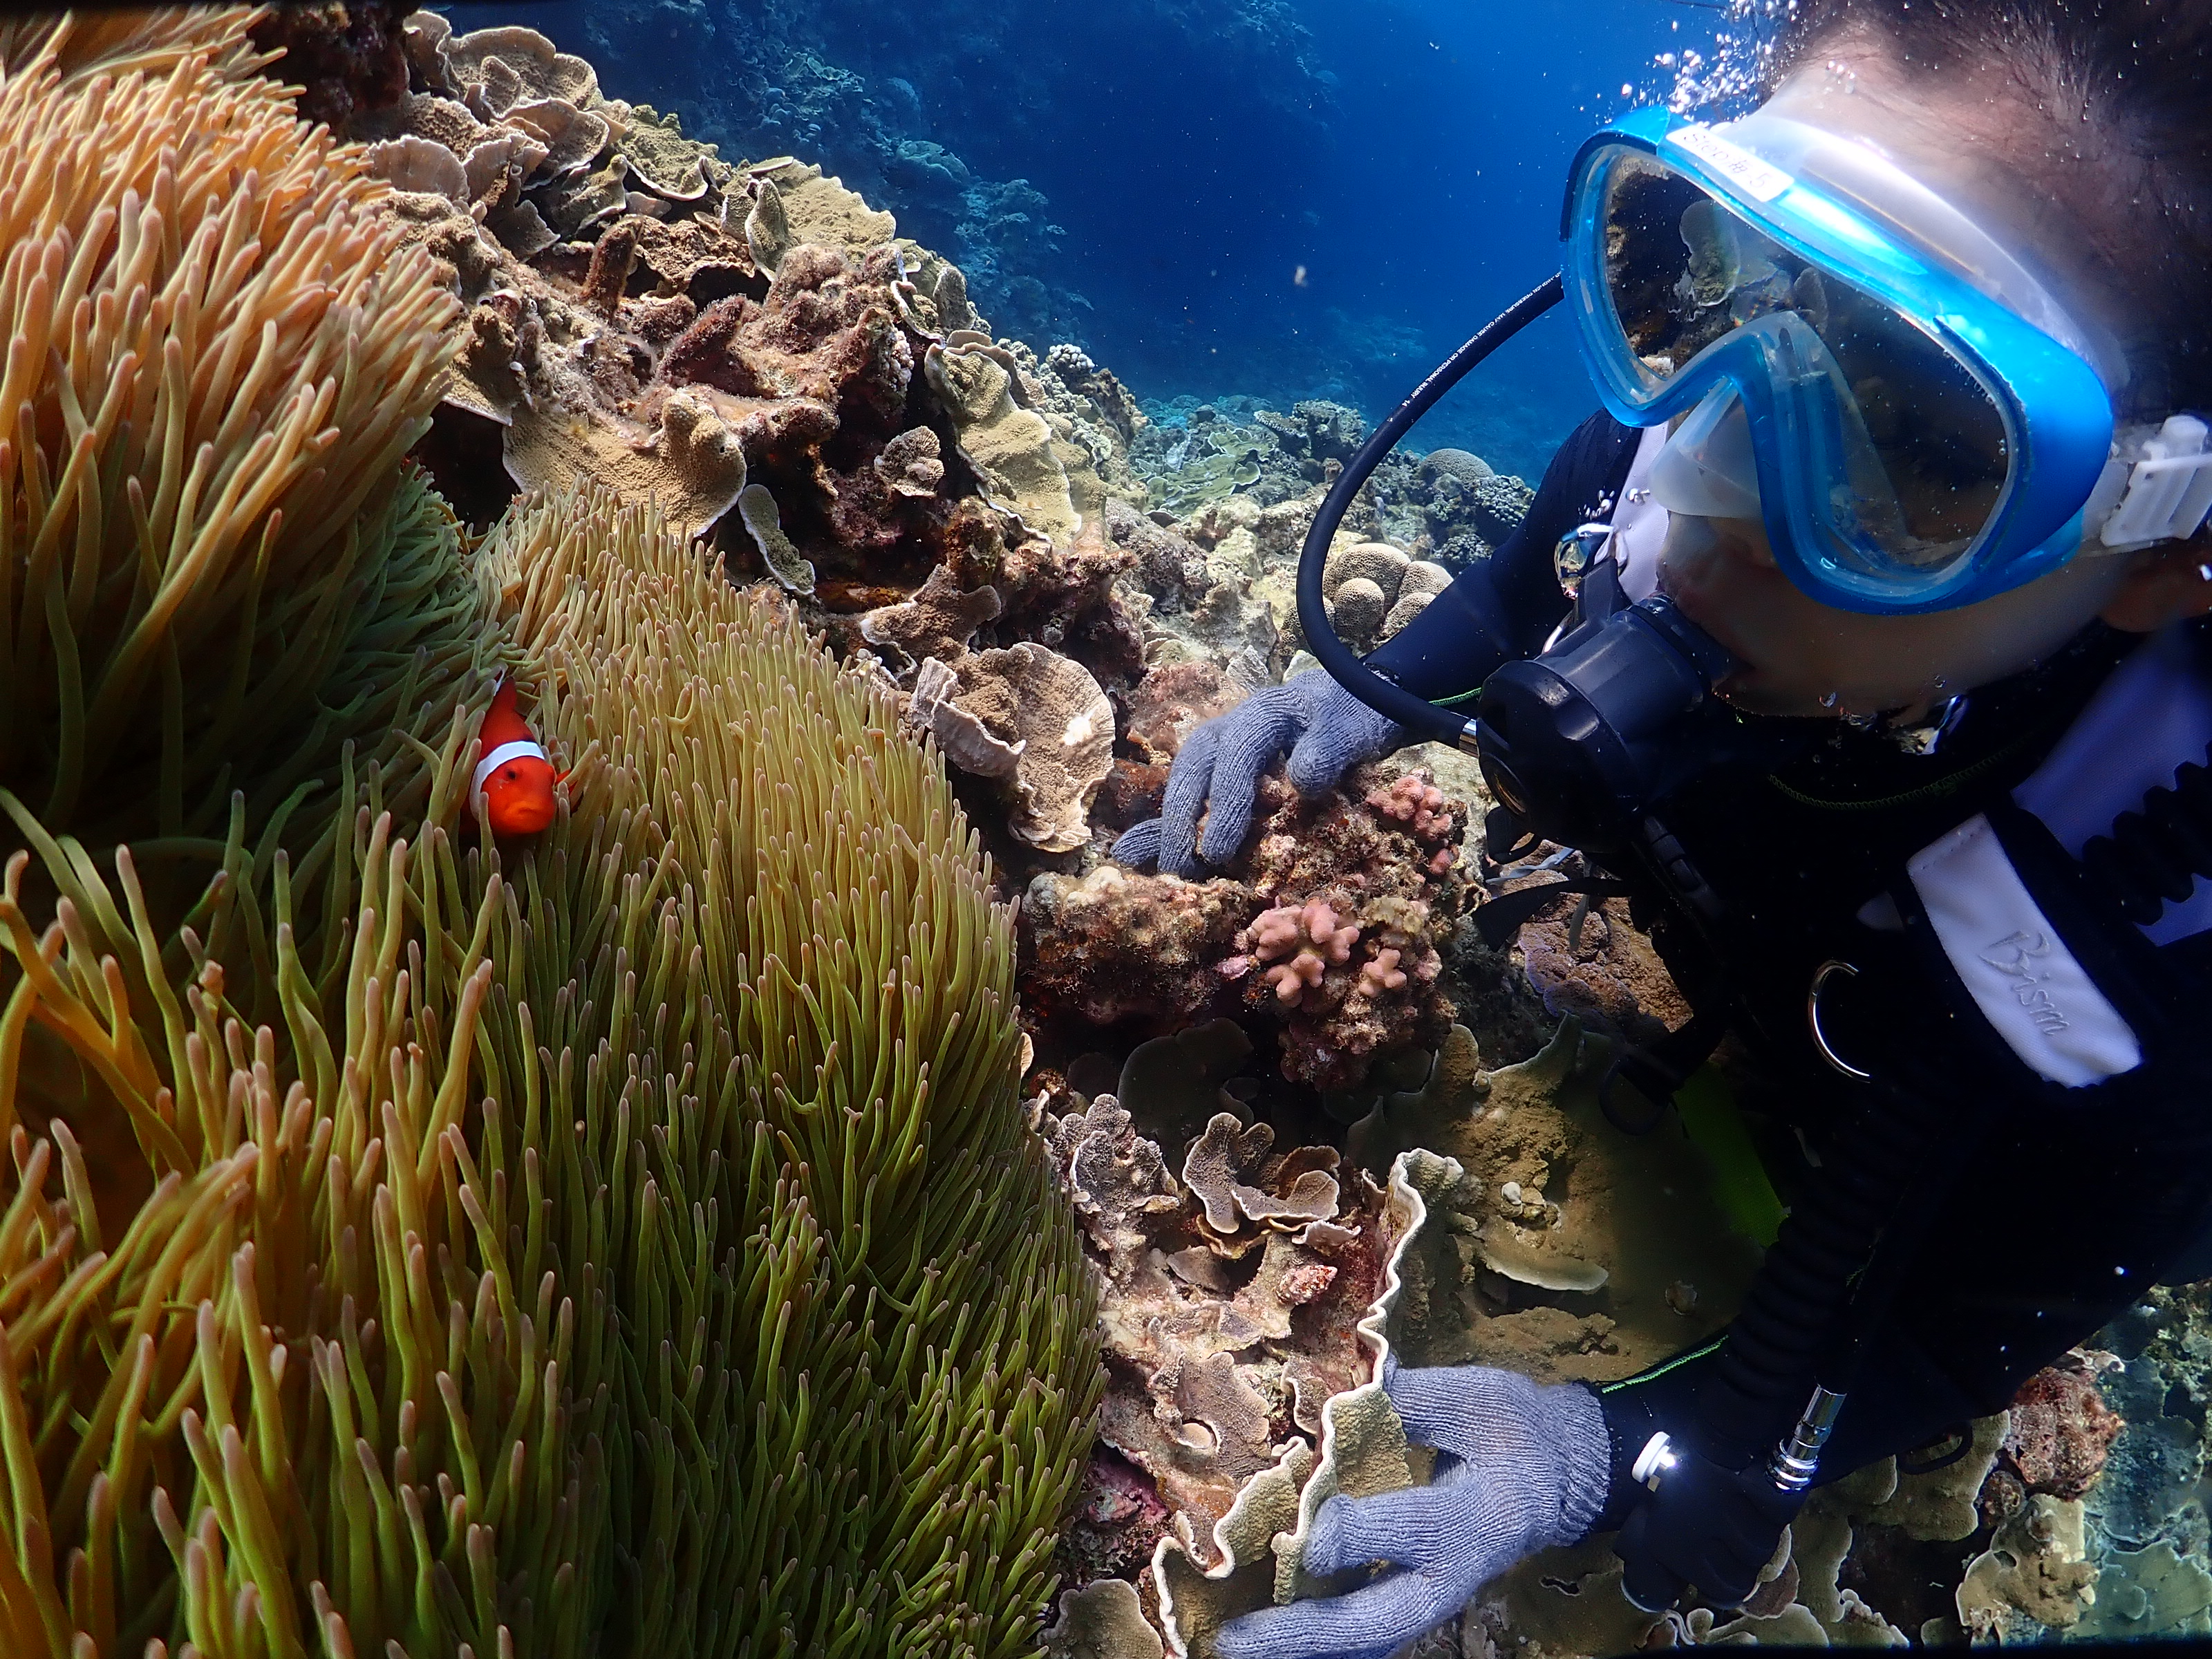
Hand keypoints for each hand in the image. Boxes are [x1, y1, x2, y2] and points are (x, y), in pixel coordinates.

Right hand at [1112, 671, 1402, 877]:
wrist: (1351, 702)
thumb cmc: (1351, 717)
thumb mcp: (1352, 727)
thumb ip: (1331, 748)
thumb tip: (1302, 782)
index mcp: (1262, 714)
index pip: (1236, 756)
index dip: (1225, 805)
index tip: (1219, 852)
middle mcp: (1230, 728)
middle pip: (1192, 769)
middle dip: (1181, 820)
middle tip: (1180, 868)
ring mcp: (1219, 749)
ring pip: (1184, 782)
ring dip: (1174, 826)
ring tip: (1172, 870)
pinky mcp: (1219, 769)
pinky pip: (1191, 794)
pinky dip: (1177, 824)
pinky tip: (1163, 856)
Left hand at [1213, 1361, 1610, 1658]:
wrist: (1552, 1478)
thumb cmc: (1508, 1429)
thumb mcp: (1471, 1399)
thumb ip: (1406, 1398)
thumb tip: (1333, 1392)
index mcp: (1471, 1518)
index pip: (1405, 1530)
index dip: (1353, 1534)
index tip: (1302, 1532)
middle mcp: (1450, 1575)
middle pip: (1376, 1619)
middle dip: (1304, 1631)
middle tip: (1236, 1639)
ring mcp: (1433, 1598)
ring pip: (1366, 1639)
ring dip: (1301, 1646)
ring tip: (1234, 1647)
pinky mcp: (1418, 1600)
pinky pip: (1367, 1632)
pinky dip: (1320, 1639)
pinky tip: (1271, 1639)